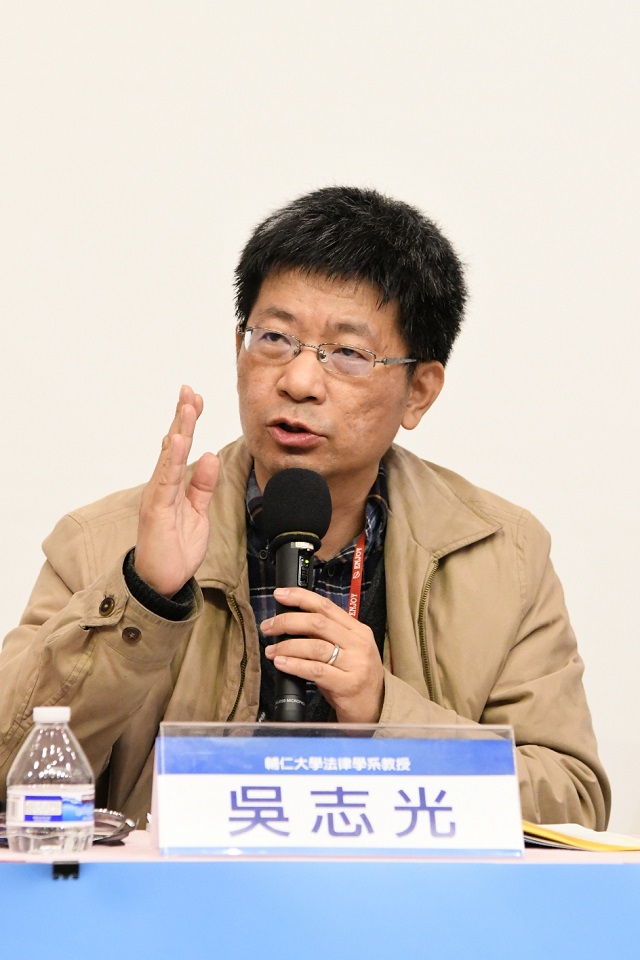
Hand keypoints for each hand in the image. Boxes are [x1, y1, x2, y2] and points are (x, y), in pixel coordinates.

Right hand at [134, 385, 218, 596]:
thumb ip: (202, 486)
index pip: (181, 448)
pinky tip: (177, 439)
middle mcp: (162, 486)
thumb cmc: (176, 550)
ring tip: (187, 405)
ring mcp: (157, 496)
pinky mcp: (156, 509)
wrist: (161, 582)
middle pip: (173, 444)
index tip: (195, 399)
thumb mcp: (198, 513)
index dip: (187, 423)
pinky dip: (171, 458)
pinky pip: (166, 479)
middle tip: (189, 390)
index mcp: (172, 486)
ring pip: (169, 456)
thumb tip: (209, 457)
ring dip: (179, 429)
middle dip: (182, 416)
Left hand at [262, 588, 384, 722]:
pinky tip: (281, 663)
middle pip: (318, 623)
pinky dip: (295, 665)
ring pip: (315, 646)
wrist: (375, 709)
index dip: (301, 597)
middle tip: (268, 627)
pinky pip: (315, 670)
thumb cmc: (354, 678)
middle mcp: (359, 644)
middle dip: (287, 621)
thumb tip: (291, 623)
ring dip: (287, 646)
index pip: (326, 606)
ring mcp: (355, 664)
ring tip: (271, 651)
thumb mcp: (346, 651)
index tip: (280, 595)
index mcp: (358, 630)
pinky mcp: (348, 685)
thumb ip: (326, 636)